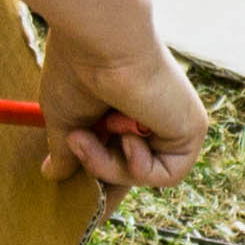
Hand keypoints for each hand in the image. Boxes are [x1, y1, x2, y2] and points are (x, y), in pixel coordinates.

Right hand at [42, 32, 206, 192]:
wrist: (102, 41)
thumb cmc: (78, 70)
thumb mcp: (65, 119)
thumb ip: (67, 151)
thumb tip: (52, 175)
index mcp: (125, 109)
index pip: (119, 155)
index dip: (100, 177)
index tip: (79, 202)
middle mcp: (153, 115)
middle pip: (132, 170)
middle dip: (100, 174)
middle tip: (77, 158)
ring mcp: (173, 124)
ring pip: (141, 174)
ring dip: (107, 165)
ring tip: (85, 136)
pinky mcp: (192, 131)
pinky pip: (166, 175)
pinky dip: (139, 166)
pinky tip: (128, 136)